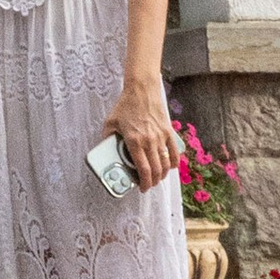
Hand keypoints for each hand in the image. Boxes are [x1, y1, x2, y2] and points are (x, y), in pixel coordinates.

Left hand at [102, 72, 175, 191]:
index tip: (141, 188)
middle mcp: (149, 141)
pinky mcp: (168, 132)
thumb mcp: (111, 122)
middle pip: (156, 170)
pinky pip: (174, 152)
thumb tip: (106, 150)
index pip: (143, 170)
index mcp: (134, 141)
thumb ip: (107, 138)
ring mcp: (160, 137)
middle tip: (148, 184)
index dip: (144, 183)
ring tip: (157, 178)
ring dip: (162, 175)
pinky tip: (169, 167)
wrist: (141, 90)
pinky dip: (173, 163)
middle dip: (152, 182)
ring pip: (166, 164)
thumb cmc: (125, 105)